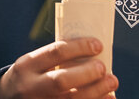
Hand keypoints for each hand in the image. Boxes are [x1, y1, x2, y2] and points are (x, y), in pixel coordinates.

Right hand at [0, 38, 117, 98]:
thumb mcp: (32, 64)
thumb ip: (53, 59)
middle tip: (103, 67)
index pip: (55, 52)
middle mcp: (31, 86)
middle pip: (62, 81)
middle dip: (87, 73)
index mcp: (27, 66)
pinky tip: (107, 98)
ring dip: (96, 91)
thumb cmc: (27, 77)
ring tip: (112, 81)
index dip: (79, 47)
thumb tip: (89, 53)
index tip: (97, 45)